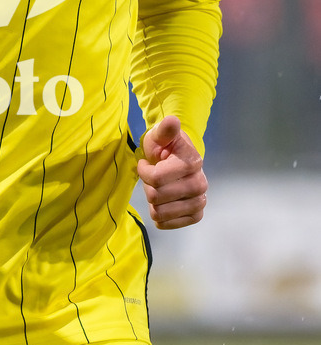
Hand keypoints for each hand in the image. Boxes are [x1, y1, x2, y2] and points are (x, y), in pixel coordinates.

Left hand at [137, 115, 207, 229]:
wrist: (178, 160)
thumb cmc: (165, 147)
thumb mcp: (160, 135)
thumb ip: (164, 130)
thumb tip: (172, 121)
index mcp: (192, 162)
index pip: (156, 179)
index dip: (144, 171)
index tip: (146, 163)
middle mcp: (200, 184)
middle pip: (156, 197)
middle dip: (147, 186)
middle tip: (152, 177)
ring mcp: (199, 202)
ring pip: (159, 213)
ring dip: (152, 201)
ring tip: (158, 188)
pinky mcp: (196, 215)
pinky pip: (166, 224)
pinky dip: (159, 215)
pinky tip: (162, 202)